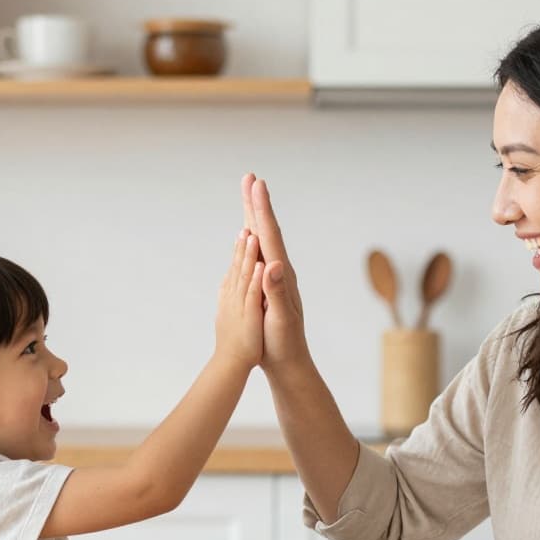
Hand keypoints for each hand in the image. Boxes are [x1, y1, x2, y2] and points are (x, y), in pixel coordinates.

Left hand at [214, 228, 264, 370]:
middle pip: (240, 264)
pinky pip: (233, 289)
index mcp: (245, 292)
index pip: (249, 262)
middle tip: (246, 222)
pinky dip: (236, 276)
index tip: (251, 223)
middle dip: (244, 244)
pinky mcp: (231, 310)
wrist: (232, 366)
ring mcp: (231, 302)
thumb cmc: (248, 345)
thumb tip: (261, 264)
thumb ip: (256, 287)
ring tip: (243, 239)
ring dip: (240, 256)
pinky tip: (236, 271)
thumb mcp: (254, 314)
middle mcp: (236, 294)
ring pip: (236, 274)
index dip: (250, 244)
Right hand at [240, 174, 308, 368]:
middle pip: (268, 230)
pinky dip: (254, 236)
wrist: (290, 362)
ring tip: (249, 195)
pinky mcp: (270, 285)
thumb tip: (273, 265)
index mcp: (281, 275)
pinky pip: (260, 252)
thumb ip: (276, 293)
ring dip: (256, 215)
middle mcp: (281, 270)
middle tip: (250, 177)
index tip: (256, 184)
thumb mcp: (281, 320)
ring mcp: (276, 276)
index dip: (262, 209)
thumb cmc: (284, 343)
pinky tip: (250, 234)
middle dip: (257, 203)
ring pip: (264, 238)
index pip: (270, 235)